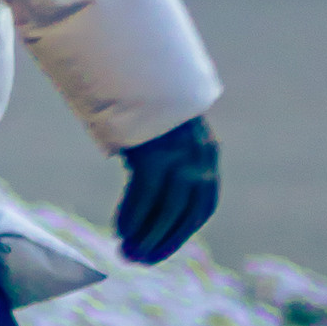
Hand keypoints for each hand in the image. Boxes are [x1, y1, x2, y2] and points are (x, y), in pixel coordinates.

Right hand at [115, 115, 220, 267]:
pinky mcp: (154, 151)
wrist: (138, 65)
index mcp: (206, 152)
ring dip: (146, 236)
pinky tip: (120, 231)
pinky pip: (144, 194)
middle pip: (184, 212)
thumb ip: (167, 159)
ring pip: (165, 208)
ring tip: (127, 254)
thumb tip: (151, 192)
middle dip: (162, 241)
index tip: (160, 250)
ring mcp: (177, 154)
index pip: (203, 205)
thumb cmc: (143, 101)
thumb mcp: (165, 132)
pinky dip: (133, 216)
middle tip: (138, 260)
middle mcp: (197, 156)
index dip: (182, 233)